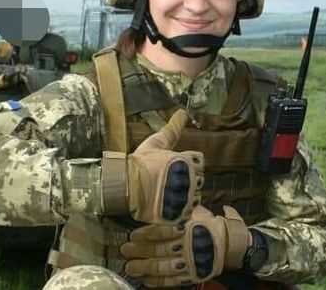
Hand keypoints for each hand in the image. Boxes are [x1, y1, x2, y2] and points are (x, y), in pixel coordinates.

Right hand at [101, 109, 204, 223]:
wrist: (126, 186)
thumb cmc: (140, 162)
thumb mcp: (157, 142)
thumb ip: (173, 128)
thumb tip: (183, 111)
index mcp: (187, 161)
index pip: (199, 161)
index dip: (188, 163)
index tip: (175, 166)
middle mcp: (190, 179)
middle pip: (199, 179)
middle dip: (188, 180)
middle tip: (170, 181)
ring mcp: (186, 198)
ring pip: (195, 197)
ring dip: (185, 196)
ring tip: (169, 194)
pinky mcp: (179, 213)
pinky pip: (188, 213)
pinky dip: (181, 210)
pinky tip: (170, 206)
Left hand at [120, 205, 251, 287]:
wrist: (229, 243)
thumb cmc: (209, 223)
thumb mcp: (195, 210)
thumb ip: (179, 209)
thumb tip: (160, 202)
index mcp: (187, 226)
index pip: (160, 231)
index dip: (144, 234)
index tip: (132, 235)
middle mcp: (186, 244)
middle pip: (157, 249)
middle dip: (138, 251)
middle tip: (125, 250)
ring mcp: (188, 262)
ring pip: (161, 266)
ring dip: (143, 268)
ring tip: (130, 267)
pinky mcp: (191, 275)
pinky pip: (171, 280)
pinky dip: (157, 281)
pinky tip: (146, 280)